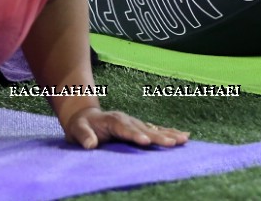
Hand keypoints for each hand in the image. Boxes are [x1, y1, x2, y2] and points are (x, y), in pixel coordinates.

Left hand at [62, 106, 188, 149]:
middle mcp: (128, 120)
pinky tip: (183, 136)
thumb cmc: (81, 125)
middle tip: (173, 143)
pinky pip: (157, 130)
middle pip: (145, 129)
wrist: (86, 117)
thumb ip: (83, 136)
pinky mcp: (140, 128)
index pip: (126, 129)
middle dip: (159, 136)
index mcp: (114, 121)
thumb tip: (90, 144)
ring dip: (169, 134)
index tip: (146, 142)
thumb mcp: (76, 130)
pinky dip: (170, 133)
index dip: (136, 135)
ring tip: (184, 139)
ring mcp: (136, 123)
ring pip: (155, 129)